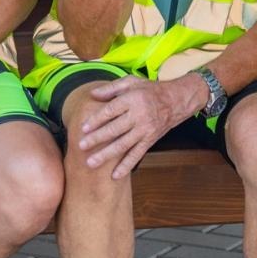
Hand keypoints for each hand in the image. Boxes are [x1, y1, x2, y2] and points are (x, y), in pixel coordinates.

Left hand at [76, 77, 200, 178]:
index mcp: (132, 100)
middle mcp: (139, 116)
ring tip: (91, 163)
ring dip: (106, 155)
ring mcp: (145, 130)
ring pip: (123, 145)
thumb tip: (91, 94)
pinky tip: (115, 175)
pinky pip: (137, 155)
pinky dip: (126, 166)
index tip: (83, 128)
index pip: (111, 111)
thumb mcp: (131, 82)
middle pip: (115, 129)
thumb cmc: (150, 90)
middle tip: (81, 146)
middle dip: (97, 139)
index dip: (96, 120)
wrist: (176, 100)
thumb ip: (111, 88)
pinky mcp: (150, 141)